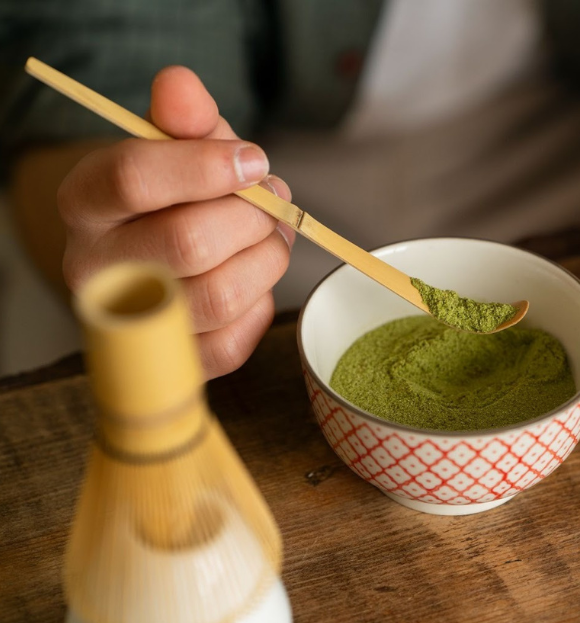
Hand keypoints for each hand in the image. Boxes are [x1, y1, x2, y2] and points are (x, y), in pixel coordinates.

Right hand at [58, 66, 294, 378]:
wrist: (165, 259)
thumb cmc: (178, 196)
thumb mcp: (180, 147)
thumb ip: (184, 117)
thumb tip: (180, 83)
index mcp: (86, 202)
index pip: (133, 176)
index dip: (207, 165)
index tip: (253, 159)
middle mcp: (96, 268)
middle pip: (188, 242)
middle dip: (251, 217)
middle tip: (272, 201)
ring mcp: (134, 323)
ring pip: (220, 295)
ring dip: (267, 258)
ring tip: (272, 235)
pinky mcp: (176, 361)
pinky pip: (236, 340)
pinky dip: (262, 302)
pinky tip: (254, 276)